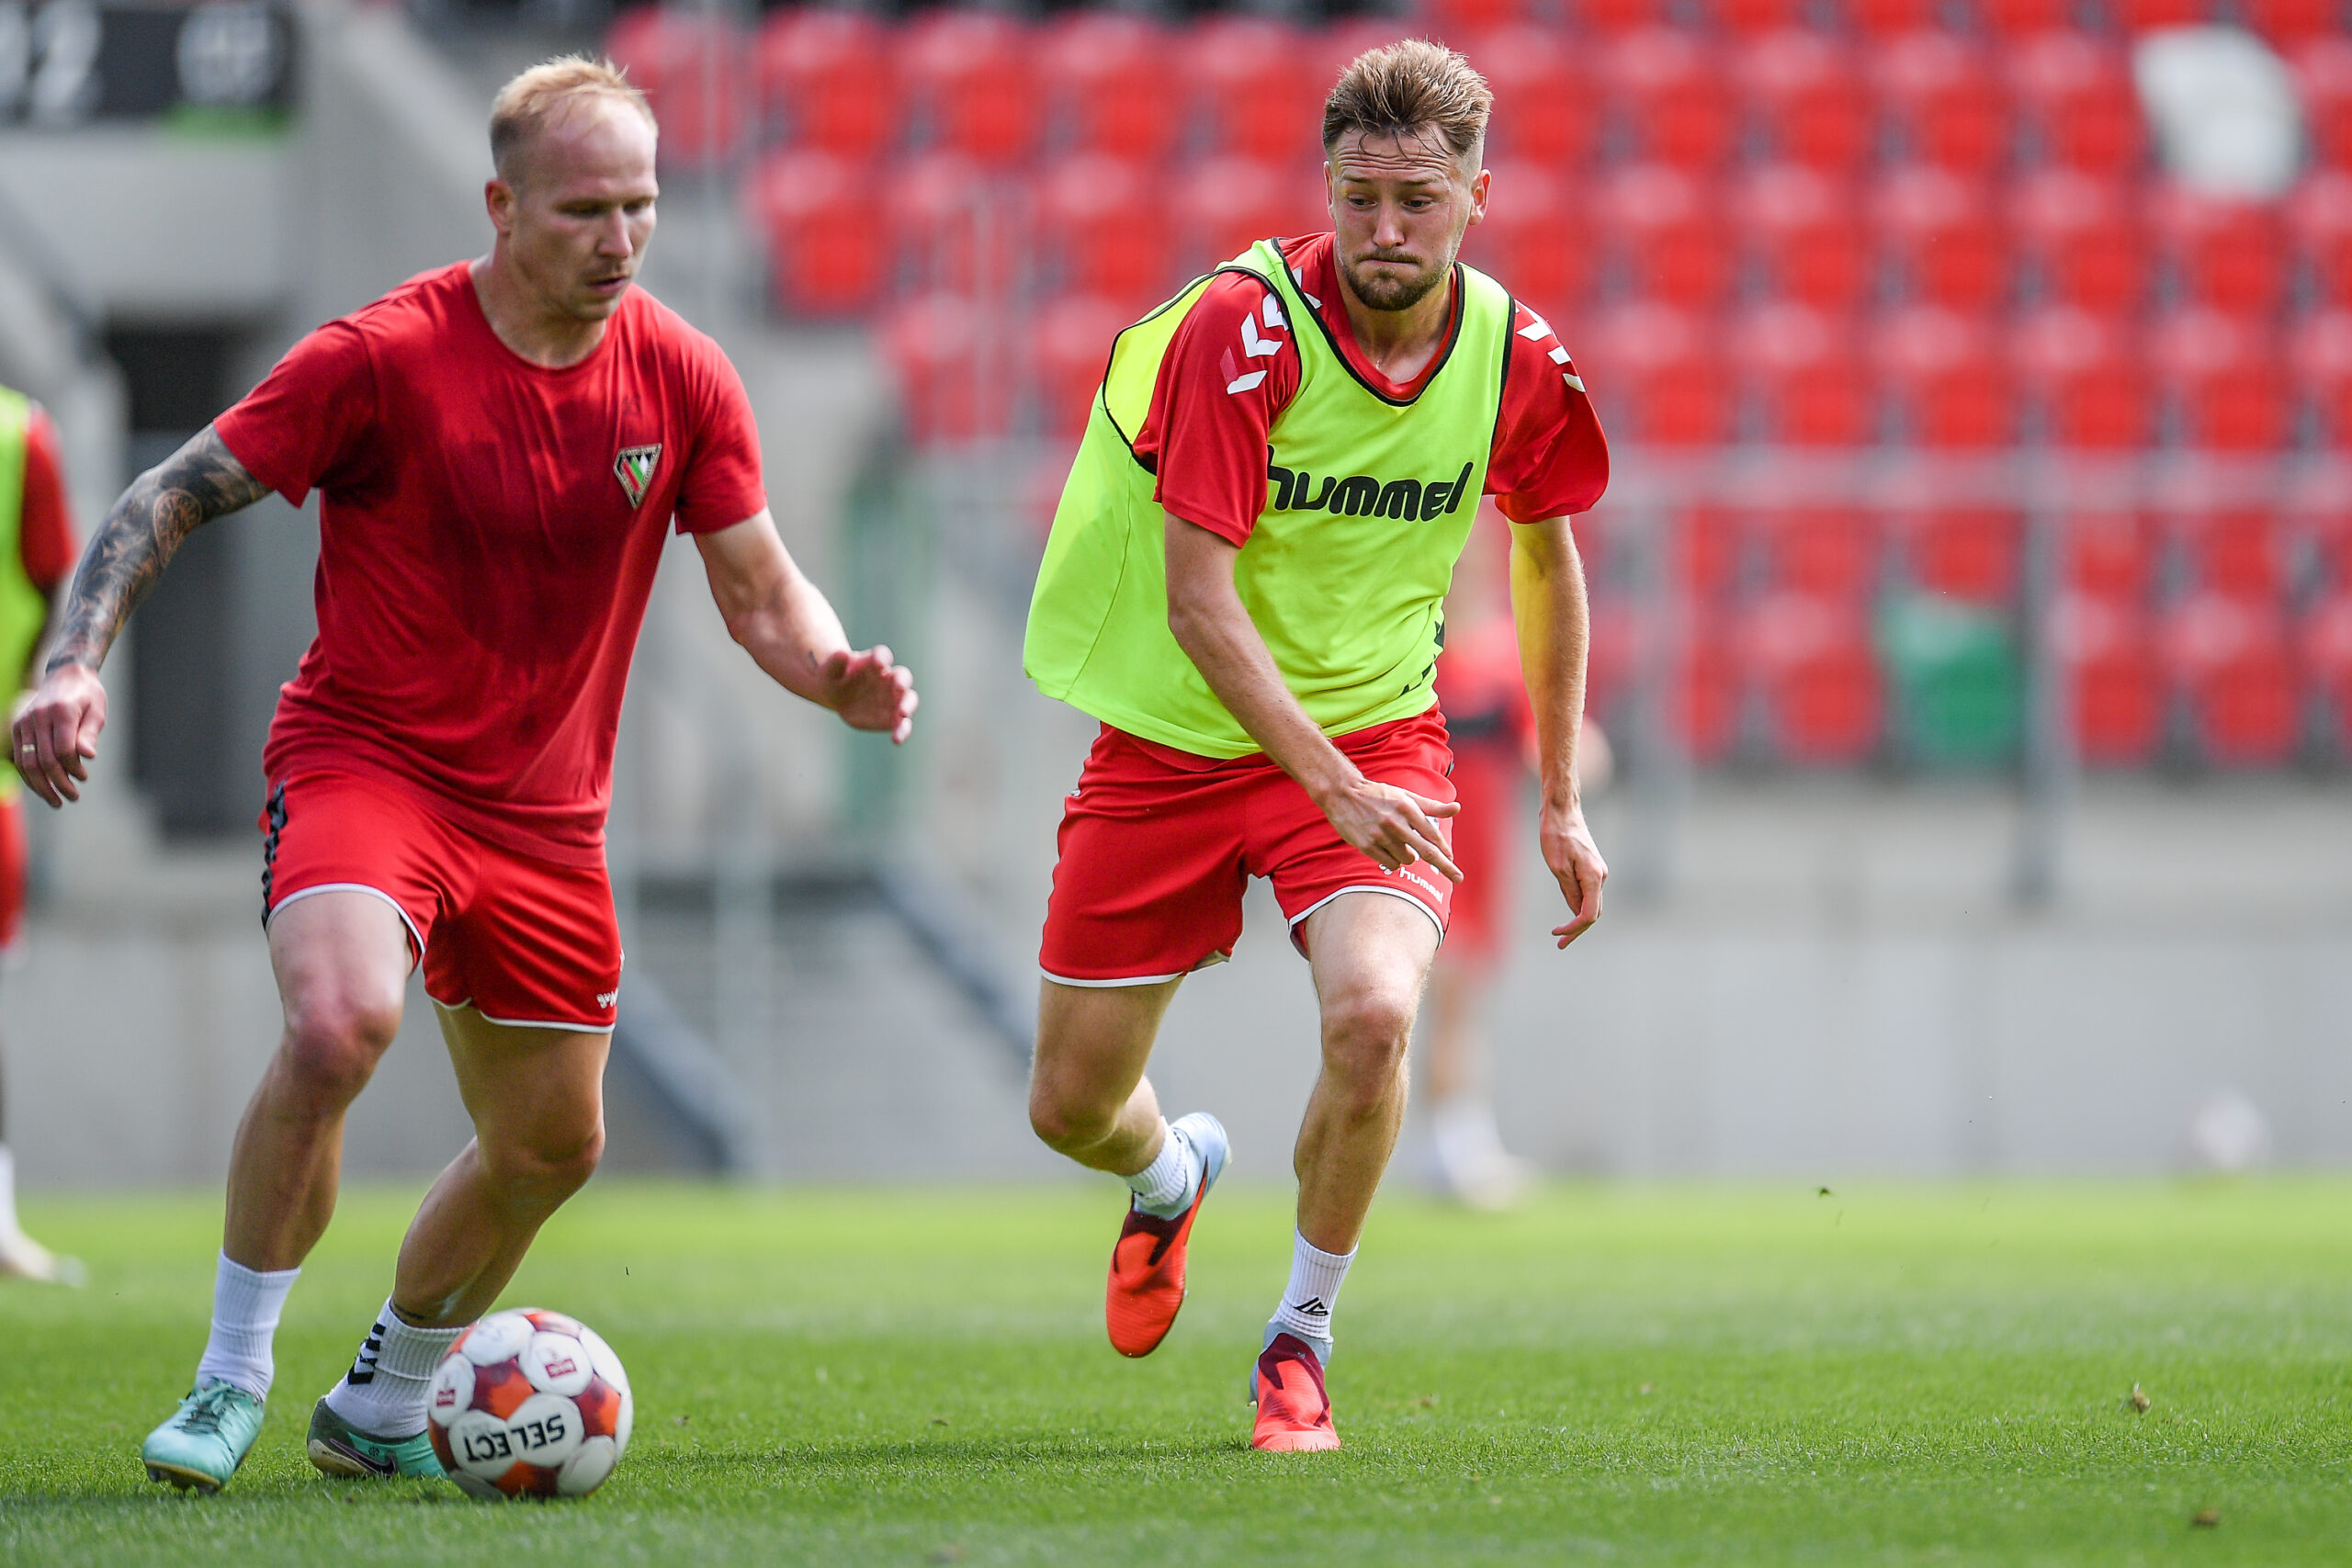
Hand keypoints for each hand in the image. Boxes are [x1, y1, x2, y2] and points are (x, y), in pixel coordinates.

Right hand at [12, 662, 107, 806]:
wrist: (65, 675)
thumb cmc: (87, 695)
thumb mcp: (97, 711)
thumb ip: (89, 733)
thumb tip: (88, 756)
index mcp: (61, 712)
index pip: (63, 750)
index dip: (73, 769)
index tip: (84, 777)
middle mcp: (37, 717)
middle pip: (43, 760)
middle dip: (57, 784)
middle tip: (72, 798)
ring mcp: (24, 722)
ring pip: (26, 762)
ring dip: (40, 785)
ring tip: (56, 801)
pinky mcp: (17, 726)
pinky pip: (19, 756)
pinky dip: (29, 775)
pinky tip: (42, 787)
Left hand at [819, 645, 917, 743]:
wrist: (839, 696)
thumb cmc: (835, 678)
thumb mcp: (829, 671)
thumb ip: (835, 663)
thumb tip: (842, 654)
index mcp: (873, 663)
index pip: (882, 655)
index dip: (882, 658)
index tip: (879, 662)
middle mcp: (888, 678)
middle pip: (902, 676)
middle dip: (902, 681)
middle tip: (899, 687)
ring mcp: (893, 698)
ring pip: (908, 699)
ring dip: (908, 705)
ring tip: (902, 714)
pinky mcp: (892, 716)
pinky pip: (902, 724)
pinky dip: (902, 730)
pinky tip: (896, 740)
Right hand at [1315, 770, 1461, 881]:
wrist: (1344, 794)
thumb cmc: (1379, 795)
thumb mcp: (1406, 796)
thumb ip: (1431, 806)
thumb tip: (1457, 808)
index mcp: (1407, 808)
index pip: (1432, 834)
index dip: (1444, 849)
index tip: (1451, 858)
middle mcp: (1395, 822)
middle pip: (1426, 851)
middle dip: (1445, 866)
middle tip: (1458, 878)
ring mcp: (1381, 835)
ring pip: (1407, 859)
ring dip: (1407, 855)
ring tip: (1396, 842)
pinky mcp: (1367, 845)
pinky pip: (1391, 863)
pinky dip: (1393, 860)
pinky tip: (1386, 848)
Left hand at [1542, 801, 1606, 947]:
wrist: (1563, 810)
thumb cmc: (1557, 835)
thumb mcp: (1558, 867)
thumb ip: (1569, 891)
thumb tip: (1576, 912)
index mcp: (1594, 877)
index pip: (1589, 914)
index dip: (1573, 928)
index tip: (1556, 934)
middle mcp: (1601, 876)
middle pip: (1593, 912)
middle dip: (1577, 930)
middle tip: (1560, 944)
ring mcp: (1598, 872)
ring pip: (1591, 903)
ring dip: (1578, 919)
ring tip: (1561, 934)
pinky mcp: (1591, 868)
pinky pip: (1588, 893)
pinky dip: (1578, 906)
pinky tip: (1568, 914)